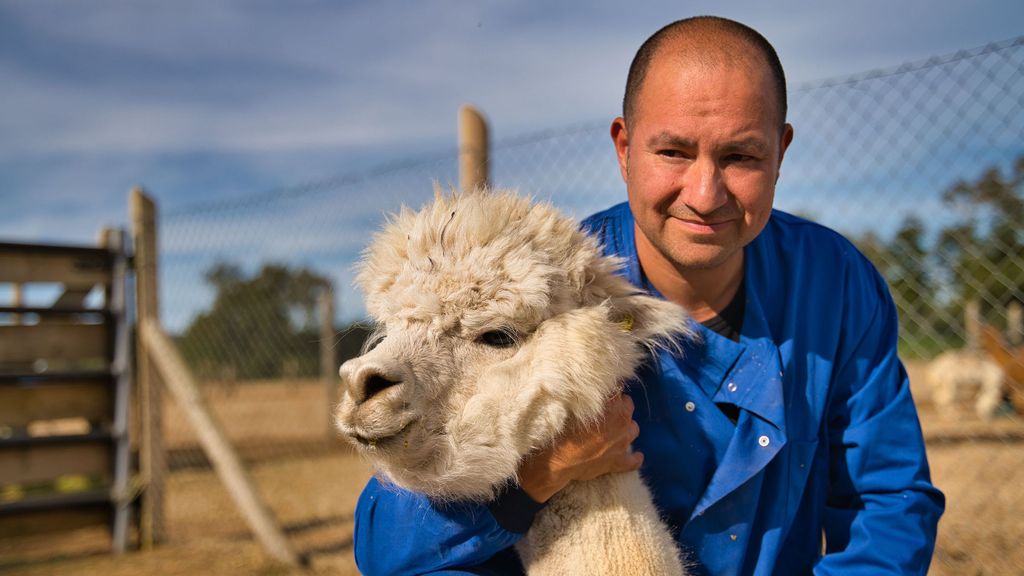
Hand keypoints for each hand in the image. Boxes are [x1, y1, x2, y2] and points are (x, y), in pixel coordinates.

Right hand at [517, 393, 642, 502]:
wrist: (557, 460)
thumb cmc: (562, 430)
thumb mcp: (573, 405)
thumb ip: (588, 396)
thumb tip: (592, 389)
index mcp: (612, 404)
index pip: (616, 387)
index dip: (607, 389)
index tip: (600, 392)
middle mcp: (622, 421)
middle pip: (628, 405)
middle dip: (619, 405)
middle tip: (604, 408)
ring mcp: (622, 442)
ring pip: (634, 429)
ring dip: (626, 426)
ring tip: (615, 428)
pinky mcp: (618, 462)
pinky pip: (634, 461)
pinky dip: (635, 458)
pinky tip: (636, 456)